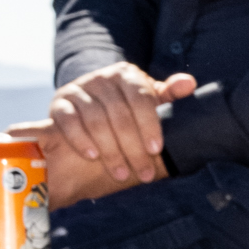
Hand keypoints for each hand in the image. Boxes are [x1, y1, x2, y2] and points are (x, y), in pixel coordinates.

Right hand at [42, 63, 194, 205]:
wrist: (89, 102)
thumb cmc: (127, 105)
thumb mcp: (148, 98)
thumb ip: (169, 94)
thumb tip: (189, 83)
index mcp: (127, 75)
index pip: (141, 98)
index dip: (150, 125)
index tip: (156, 150)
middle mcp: (102, 77)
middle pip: (119, 114)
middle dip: (132, 147)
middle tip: (143, 173)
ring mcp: (78, 89)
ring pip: (95, 120)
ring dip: (109, 150)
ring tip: (120, 173)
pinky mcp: (59, 102)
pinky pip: (69, 121)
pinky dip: (80, 139)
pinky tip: (93, 156)